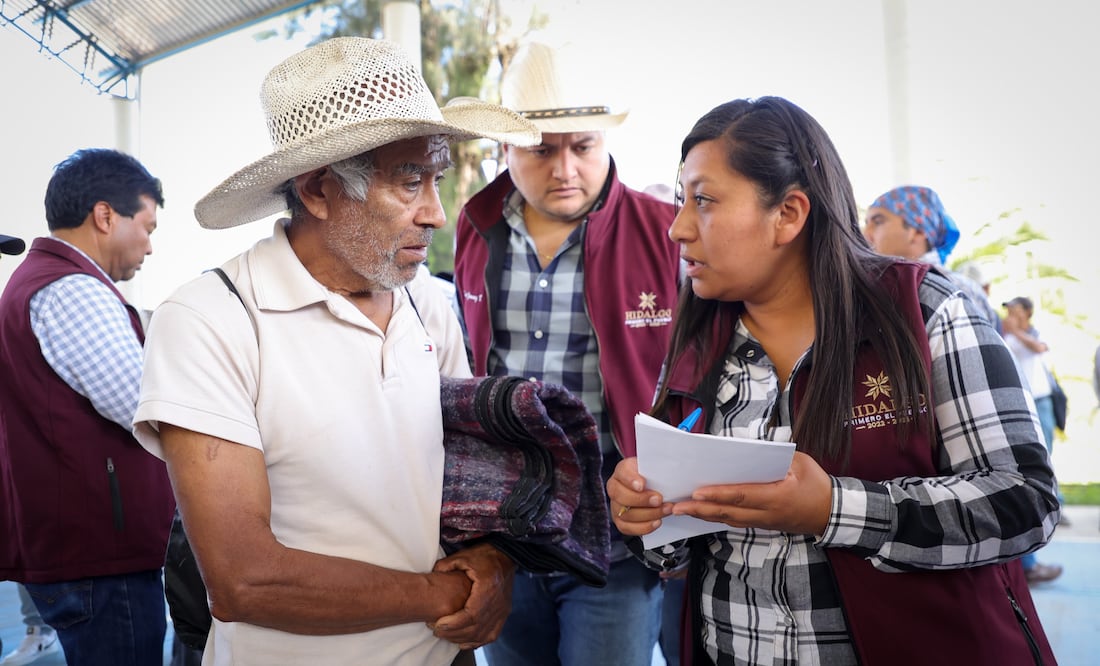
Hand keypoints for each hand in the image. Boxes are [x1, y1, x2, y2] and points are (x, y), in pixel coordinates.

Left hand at [429, 542, 514, 648]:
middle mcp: (498, 602)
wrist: (506, 556)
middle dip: (453, 633)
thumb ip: (446, 565)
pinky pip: (491, 635)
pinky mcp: (503, 614)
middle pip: (476, 628)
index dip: (454, 623)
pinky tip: (463, 641)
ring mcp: (502, 610)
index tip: (438, 625)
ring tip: (445, 636)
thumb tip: (433, 575)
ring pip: (483, 634)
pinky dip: (477, 641)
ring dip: (463, 639)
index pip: (472, 614)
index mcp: (489, 587)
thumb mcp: (464, 556)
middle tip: (436, 631)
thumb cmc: (484, 555)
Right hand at [606, 457, 671, 535]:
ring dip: (648, 514)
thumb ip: (657, 469)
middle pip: (620, 496)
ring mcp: (616, 506)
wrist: (653, 488)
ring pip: (625, 514)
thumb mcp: (655, 468)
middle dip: (641, 500)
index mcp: (622, 471)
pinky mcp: (620, 521)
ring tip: (665, 510)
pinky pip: (627, 528)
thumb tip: (666, 474)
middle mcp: (615, 488)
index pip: (622, 472)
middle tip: (659, 500)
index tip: (642, 485)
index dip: (630, 480)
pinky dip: (644, 527)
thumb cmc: (653, 477)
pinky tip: (657, 522)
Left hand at [670, 452, 832, 535]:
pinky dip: (714, 517)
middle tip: (675, 506)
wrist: (832, 513)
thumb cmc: (817, 484)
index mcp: (778, 496)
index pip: (742, 495)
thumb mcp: (800, 463)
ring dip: (702, 514)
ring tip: (679, 509)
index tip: (697, 492)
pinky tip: (699, 511)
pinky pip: (733, 521)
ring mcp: (763, 522)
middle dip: (699, 509)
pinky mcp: (760, 524)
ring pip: (727, 519)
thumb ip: (774, 458)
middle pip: (728, 512)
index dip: (718, 494)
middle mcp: (767, 513)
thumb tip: (745, 451)